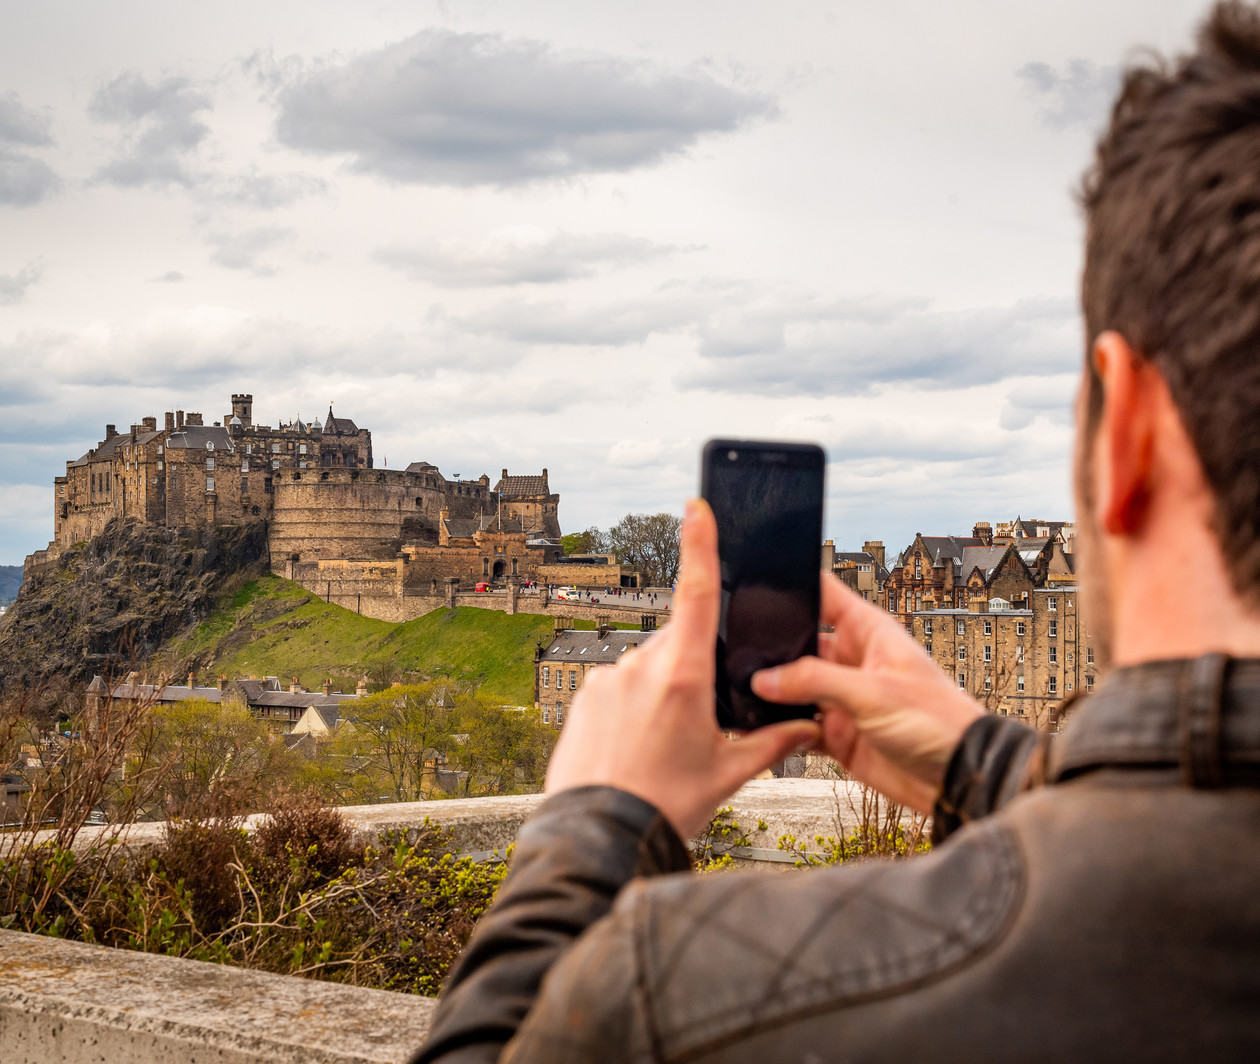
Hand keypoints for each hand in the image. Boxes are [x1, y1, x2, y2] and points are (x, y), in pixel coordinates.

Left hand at [545, 499, 820, 838]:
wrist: (597, 836)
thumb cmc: (665, 805)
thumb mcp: (728, 774)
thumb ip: (773, 743)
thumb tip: (810, 726)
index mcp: (684, 677)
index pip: (696, 594)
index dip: (699, 545)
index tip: (696, 506)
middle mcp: (641, 666)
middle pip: (681, 642)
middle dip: (697, 668)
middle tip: (700, 724)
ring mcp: (607, 678)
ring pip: (650, 666)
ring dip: (663, 691)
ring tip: (662, 747)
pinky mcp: (584, 695)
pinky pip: (619, 685)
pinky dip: (634, 705)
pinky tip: (635, 747)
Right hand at [752, 577, 981, 813]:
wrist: (958, 778)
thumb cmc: (938, 722)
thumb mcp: (872, 692)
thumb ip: (814, 681)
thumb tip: (766, 678)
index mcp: (868, 633)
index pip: (825, 595)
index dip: (795, 587)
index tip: (759, 588)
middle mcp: (852, 661)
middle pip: (801, 642)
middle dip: (772, 648)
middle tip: (738, 653)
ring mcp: (843, 698)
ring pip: (794, 686)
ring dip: (774, 691)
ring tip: (742, 690)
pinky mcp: (838, 734)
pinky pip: (799, 726)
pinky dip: (782, 728)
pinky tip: (763, 727)